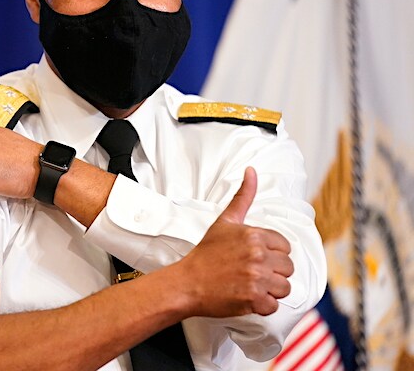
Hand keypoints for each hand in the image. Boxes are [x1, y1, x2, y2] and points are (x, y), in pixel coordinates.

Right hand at [177, 167, 293, 317]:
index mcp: (255, 235)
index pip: (285, 247)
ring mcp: (257, 278)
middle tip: (250, 272)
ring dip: (270, 289)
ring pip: (285, 287)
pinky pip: (274, 306)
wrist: (187, 282)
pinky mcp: (254, 299)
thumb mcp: (225, 221)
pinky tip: (247, 297)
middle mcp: (258, 256)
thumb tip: (251, 170)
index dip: (271, 253)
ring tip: (250, 285)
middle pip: (288, 268)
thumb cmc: (206, 252)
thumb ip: (243, 196)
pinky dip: (262, 305)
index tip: (254, 257)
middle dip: (273, 272)